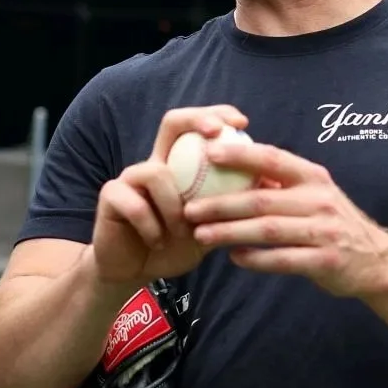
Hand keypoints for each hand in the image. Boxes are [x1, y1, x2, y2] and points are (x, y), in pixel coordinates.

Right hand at [89, 105, 248, 285]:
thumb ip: (235, 204)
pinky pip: (136, 204)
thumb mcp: (212, 226)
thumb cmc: (175, 246)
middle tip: (217, 133)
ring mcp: (130, 178)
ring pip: (155, 172)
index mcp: (179, 165)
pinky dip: (152, 227)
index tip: (242, 123)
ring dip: (174, 206)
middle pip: (172, 122)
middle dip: (197, 120)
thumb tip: (276, 187)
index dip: (217, 115)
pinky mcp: (110, 197)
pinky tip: (158, 242)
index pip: (196, 125)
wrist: (134, 272)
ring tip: (182, 231)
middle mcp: (155, 163)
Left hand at [185, 138, 387, 298]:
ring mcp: (324, 232)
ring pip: (268, 230)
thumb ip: (281, 184)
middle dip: (221, 204)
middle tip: (190, 209)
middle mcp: (319, 201)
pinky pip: (282, 260)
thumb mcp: (316, 194)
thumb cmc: (334, 223)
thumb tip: (235, 166)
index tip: (209, 152)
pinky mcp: (324, 261)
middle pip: (262, 199)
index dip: (241, 155)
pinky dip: (256, 259)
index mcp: (313, 177)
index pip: (273, 158)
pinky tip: (234, 258)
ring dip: (231, 232)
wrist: (378, 261)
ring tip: (202, 235)